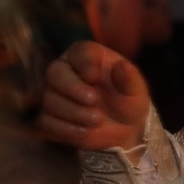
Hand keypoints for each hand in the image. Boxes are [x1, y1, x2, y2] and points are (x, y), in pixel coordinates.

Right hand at [36, 41, 152, 150]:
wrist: (124, 129)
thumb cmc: (128, 101)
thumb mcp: (136, 90)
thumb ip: (129, 78)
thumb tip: (122, 66)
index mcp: (88, 56)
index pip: (79, 52)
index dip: (84, 64)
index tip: (95, 78)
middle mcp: (66, 71)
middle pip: (55, 73)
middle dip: (72, 88)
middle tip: (93, 100)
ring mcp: (55, 95)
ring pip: (50, 100)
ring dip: (73, 112)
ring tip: (97, 120)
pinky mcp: (50, 117)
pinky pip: (47, 122)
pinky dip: (66, 129)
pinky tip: (84, 131)